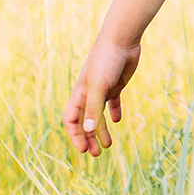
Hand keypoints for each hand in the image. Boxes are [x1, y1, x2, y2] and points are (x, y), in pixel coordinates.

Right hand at [65, 35, 139, 157]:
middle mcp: (89, 93)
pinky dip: (114, 112)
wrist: (122, 40)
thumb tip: (88, 131)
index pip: (72, 120)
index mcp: (80, 94)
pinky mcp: (116, 84)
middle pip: (86, 121)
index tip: (84, 150)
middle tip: (97, 154)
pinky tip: (118, 121)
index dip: (75, 136)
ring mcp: (103, 89)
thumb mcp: (99, 86)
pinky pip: (113, 102)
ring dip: (101, 130)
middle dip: (89, 138)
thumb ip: (94, 108)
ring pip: (99, 115)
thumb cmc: (106, 61)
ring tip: (108, 146)